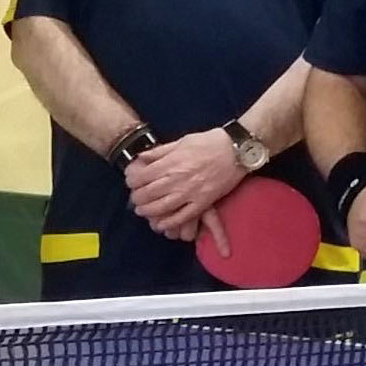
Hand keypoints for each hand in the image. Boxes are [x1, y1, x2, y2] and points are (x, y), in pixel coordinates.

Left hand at [125, 128, 244, 240]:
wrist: (235, 151)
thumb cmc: (209, 142)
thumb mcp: (182, 141)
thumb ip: (161, 151)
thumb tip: (142, 157)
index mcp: (171, 162)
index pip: (143, 176)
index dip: (133, 181)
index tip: (131, 183)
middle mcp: (177, 179)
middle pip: (149, 193)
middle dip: (137, 198)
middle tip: (134, 200)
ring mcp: (190, 192)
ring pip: (162, 207)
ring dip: (148, 211)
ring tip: (142, 212)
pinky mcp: (202, 202)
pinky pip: (182, 216)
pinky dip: (169, 222)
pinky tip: (161, 224)